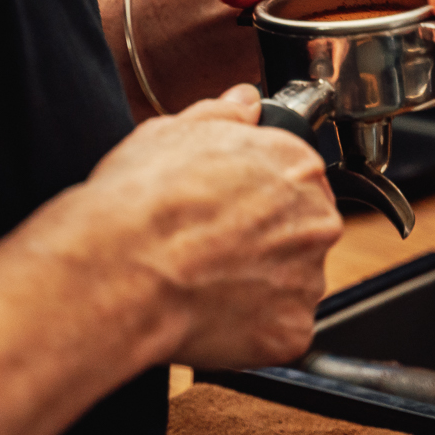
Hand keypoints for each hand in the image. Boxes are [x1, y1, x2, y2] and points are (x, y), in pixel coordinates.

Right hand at [81, 85, 341, 368]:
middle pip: (300, 231)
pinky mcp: (291, 331)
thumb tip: (244, 103)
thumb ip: (222, 116)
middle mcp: (314, 219)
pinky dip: (251, 329)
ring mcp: (307, 279)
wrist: (120, 270)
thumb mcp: (171, 133)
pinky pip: (278, 331)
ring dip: (259, 285)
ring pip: (291, 282)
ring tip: (203, 280)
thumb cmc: (140, 201)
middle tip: (211, 245)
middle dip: (264, 240)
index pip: (296, 177)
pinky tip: (210, 313)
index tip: (228, 207)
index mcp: (295, 164)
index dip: (256, 194)